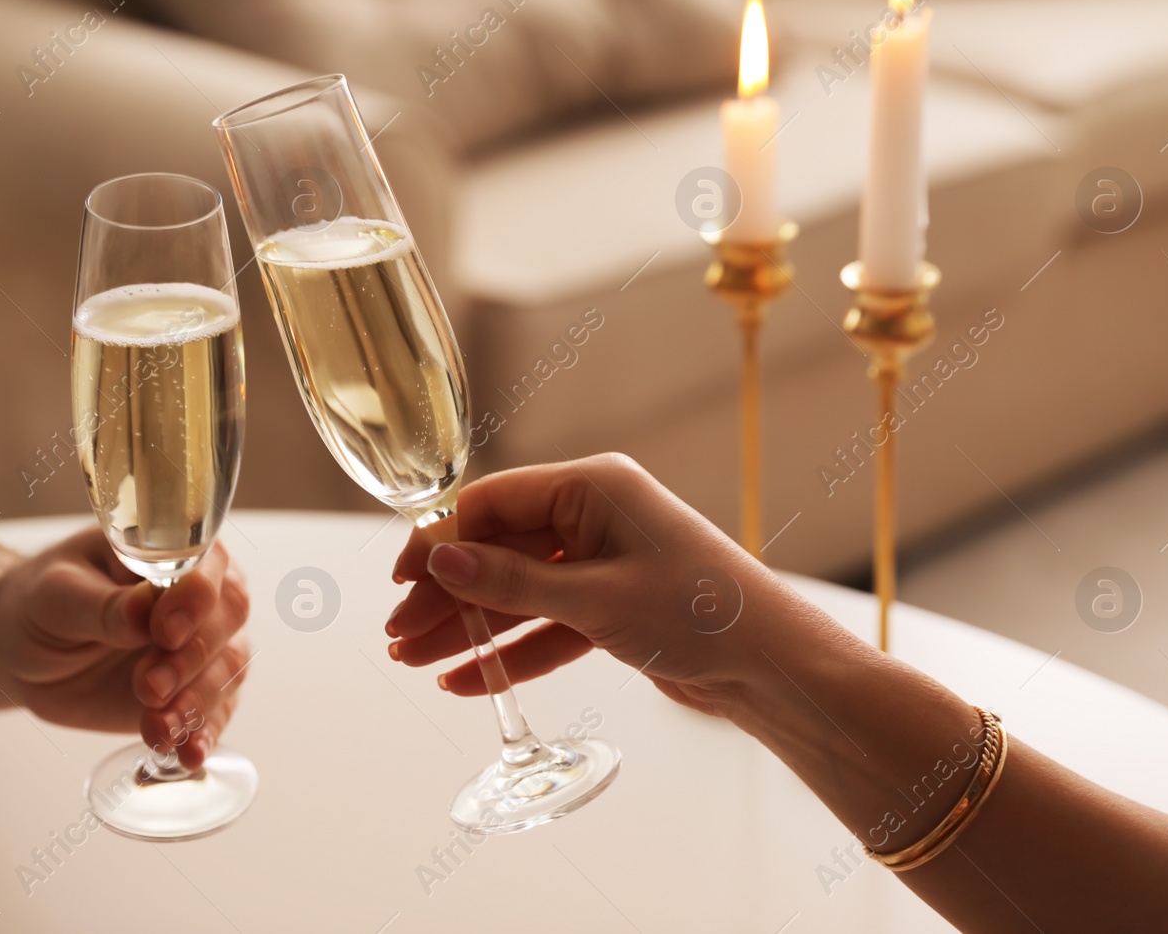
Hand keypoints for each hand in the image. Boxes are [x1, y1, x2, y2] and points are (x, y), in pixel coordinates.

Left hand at [0, 529, 250, 769]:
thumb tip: (143, 612)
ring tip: (155, 727)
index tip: (165, 629)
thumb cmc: (39, 604)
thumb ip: (101, 605)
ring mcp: (201, 645)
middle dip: (193, 657)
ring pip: (229, 669)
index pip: (207, 566)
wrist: (23, 652)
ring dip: (196, 701)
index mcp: (170, 553)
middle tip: (147, 686)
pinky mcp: (193, 691)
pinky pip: (215, 713)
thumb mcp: (55, 596)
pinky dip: (205, 734)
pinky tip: (188, 753)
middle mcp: (199, 595)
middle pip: (228, 619)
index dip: (196, 597)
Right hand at [387, 454, 772, 717]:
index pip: (493, 502)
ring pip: (517, 590)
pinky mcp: (612, 605)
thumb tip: (440, 558)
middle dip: (446, 594)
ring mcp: (603, 561)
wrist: (771, 667)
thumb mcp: (596, 599)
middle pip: (498, 549)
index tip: (398, 581)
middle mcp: (595, 515)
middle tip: (397, 638)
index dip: (440, 540)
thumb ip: (513, 581)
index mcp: (594, 486)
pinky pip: (546, 623)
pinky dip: (511, 651)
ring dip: (468, 626)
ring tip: (414, 662)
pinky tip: (466, 681)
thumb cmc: (700, 614)